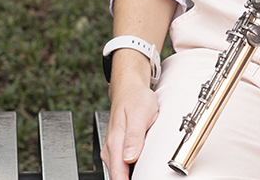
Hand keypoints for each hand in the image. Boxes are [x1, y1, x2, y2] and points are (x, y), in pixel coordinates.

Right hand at [102, 54, 158, 179]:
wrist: (129, 89)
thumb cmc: (135, 99)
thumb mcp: (140, 115)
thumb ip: (134, 137)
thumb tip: (129, 158)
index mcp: (115, 142)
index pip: (118, 175)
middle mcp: (110, 148)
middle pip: (118, 177)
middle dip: (133, 179)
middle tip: (149, 176)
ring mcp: (112, 150)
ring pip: (119, 173)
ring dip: (131, 176)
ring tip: (146, 173)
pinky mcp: (116, 150)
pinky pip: (121, 167)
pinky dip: (130, 171)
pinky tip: (140, 167)